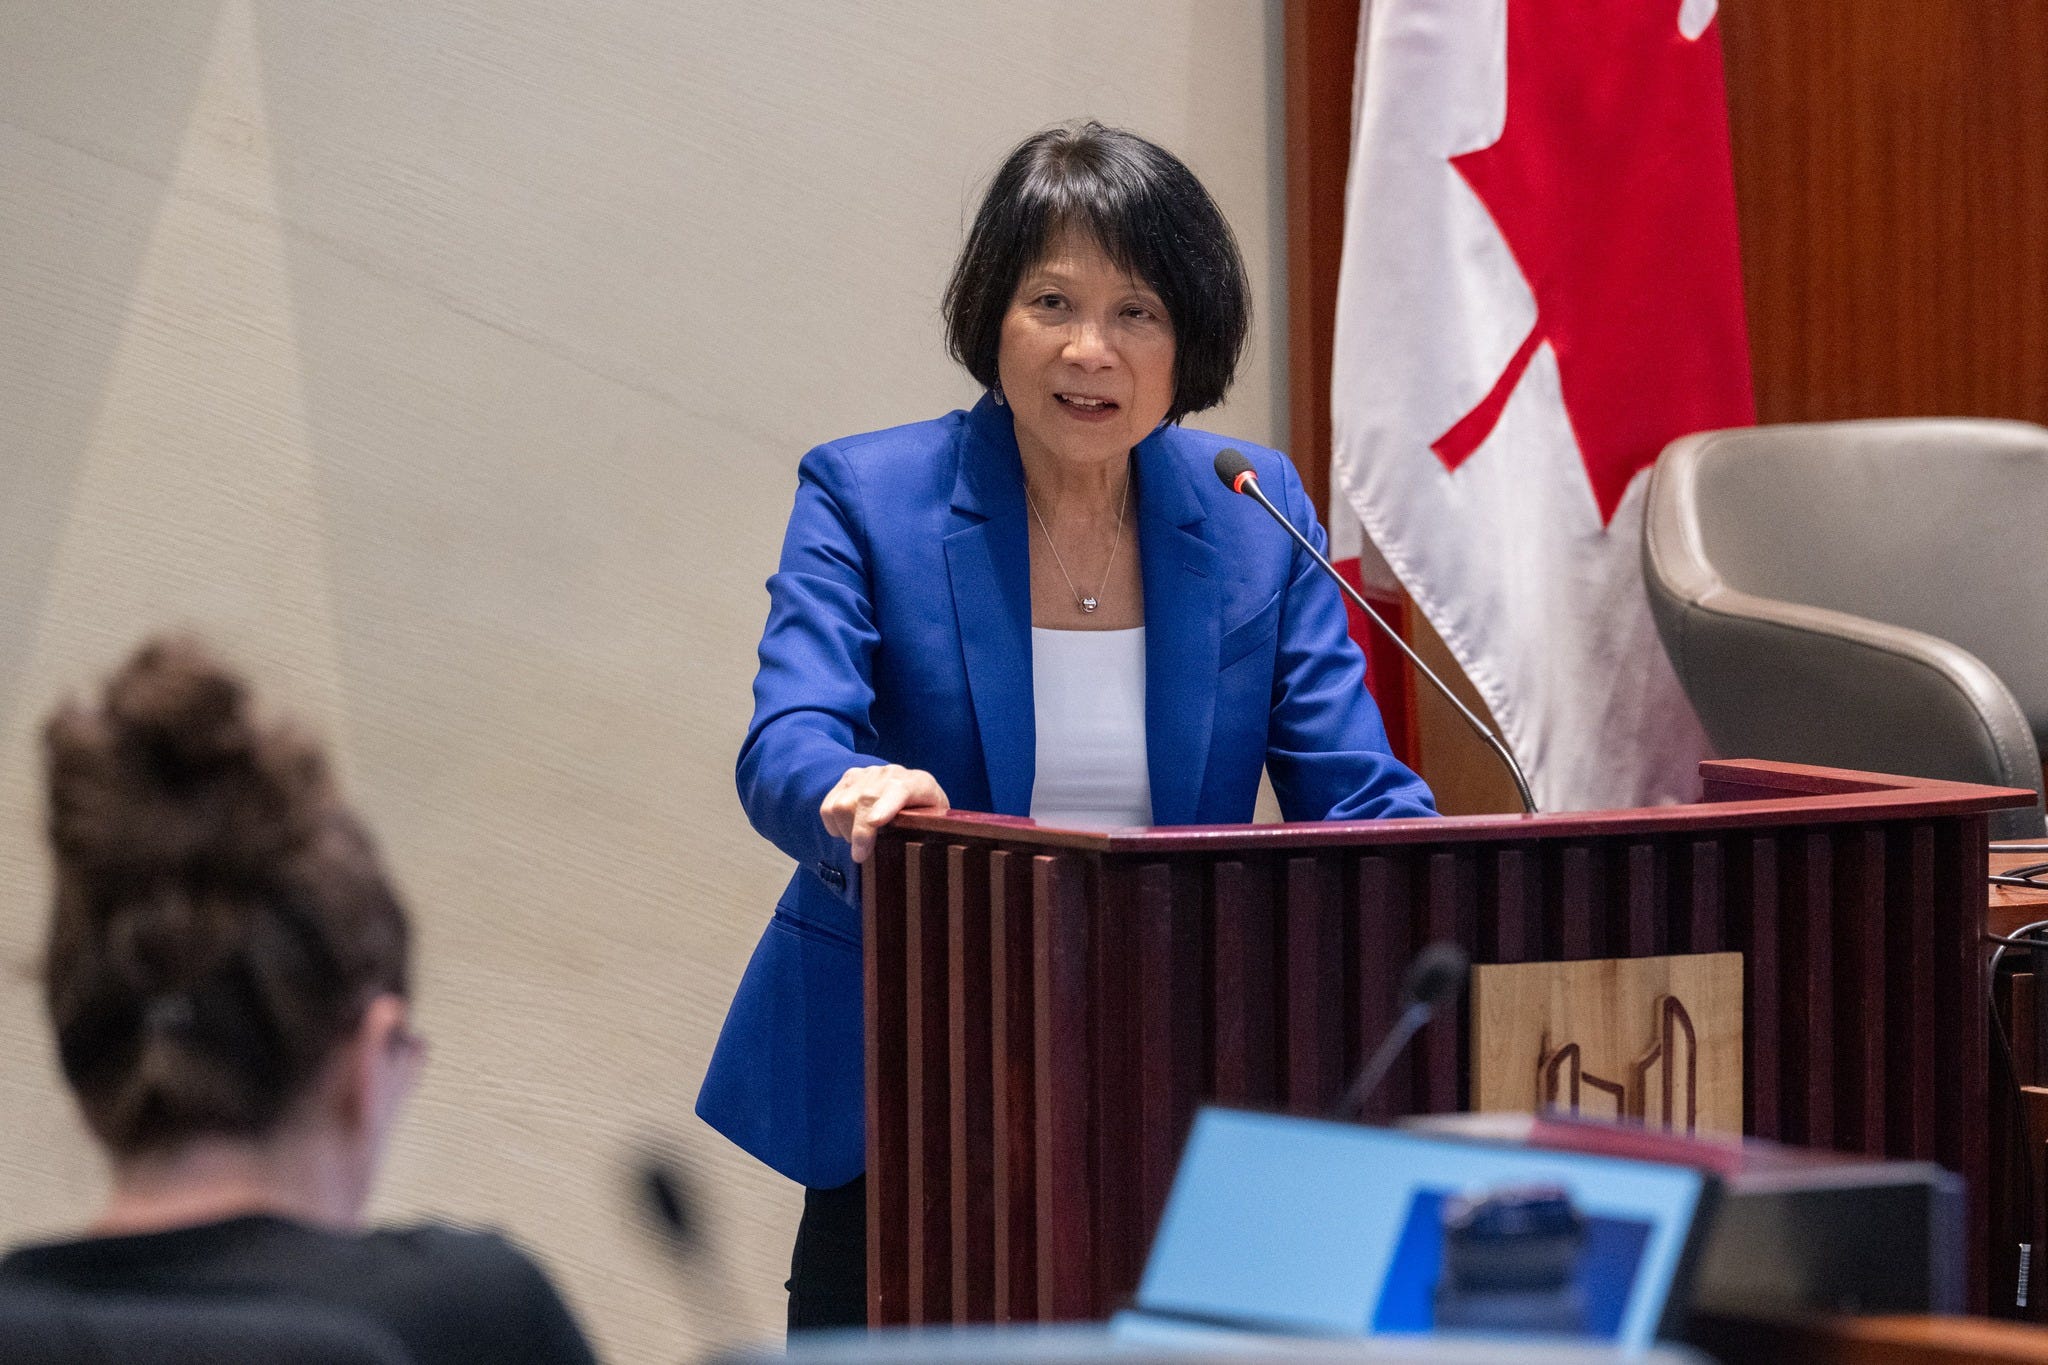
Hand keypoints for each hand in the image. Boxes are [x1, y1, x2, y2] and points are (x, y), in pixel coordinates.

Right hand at [820, 765, 949, 863]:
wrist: (914, 791)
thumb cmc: (926, 815)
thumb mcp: (936, 824)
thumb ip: (930, 832)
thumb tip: (919, 853)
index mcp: (918, 783)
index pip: (899, 790)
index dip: (885, 806)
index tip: (875, 823)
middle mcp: (891, 773)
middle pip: (865, 799)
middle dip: (859, 831)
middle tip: (860, 855)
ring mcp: (868, 773)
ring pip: (842, 804)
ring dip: (846, 830)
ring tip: (860, 841)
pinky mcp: (849, 778)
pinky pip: (829, 805)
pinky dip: (833, 825)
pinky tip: (847, 831)